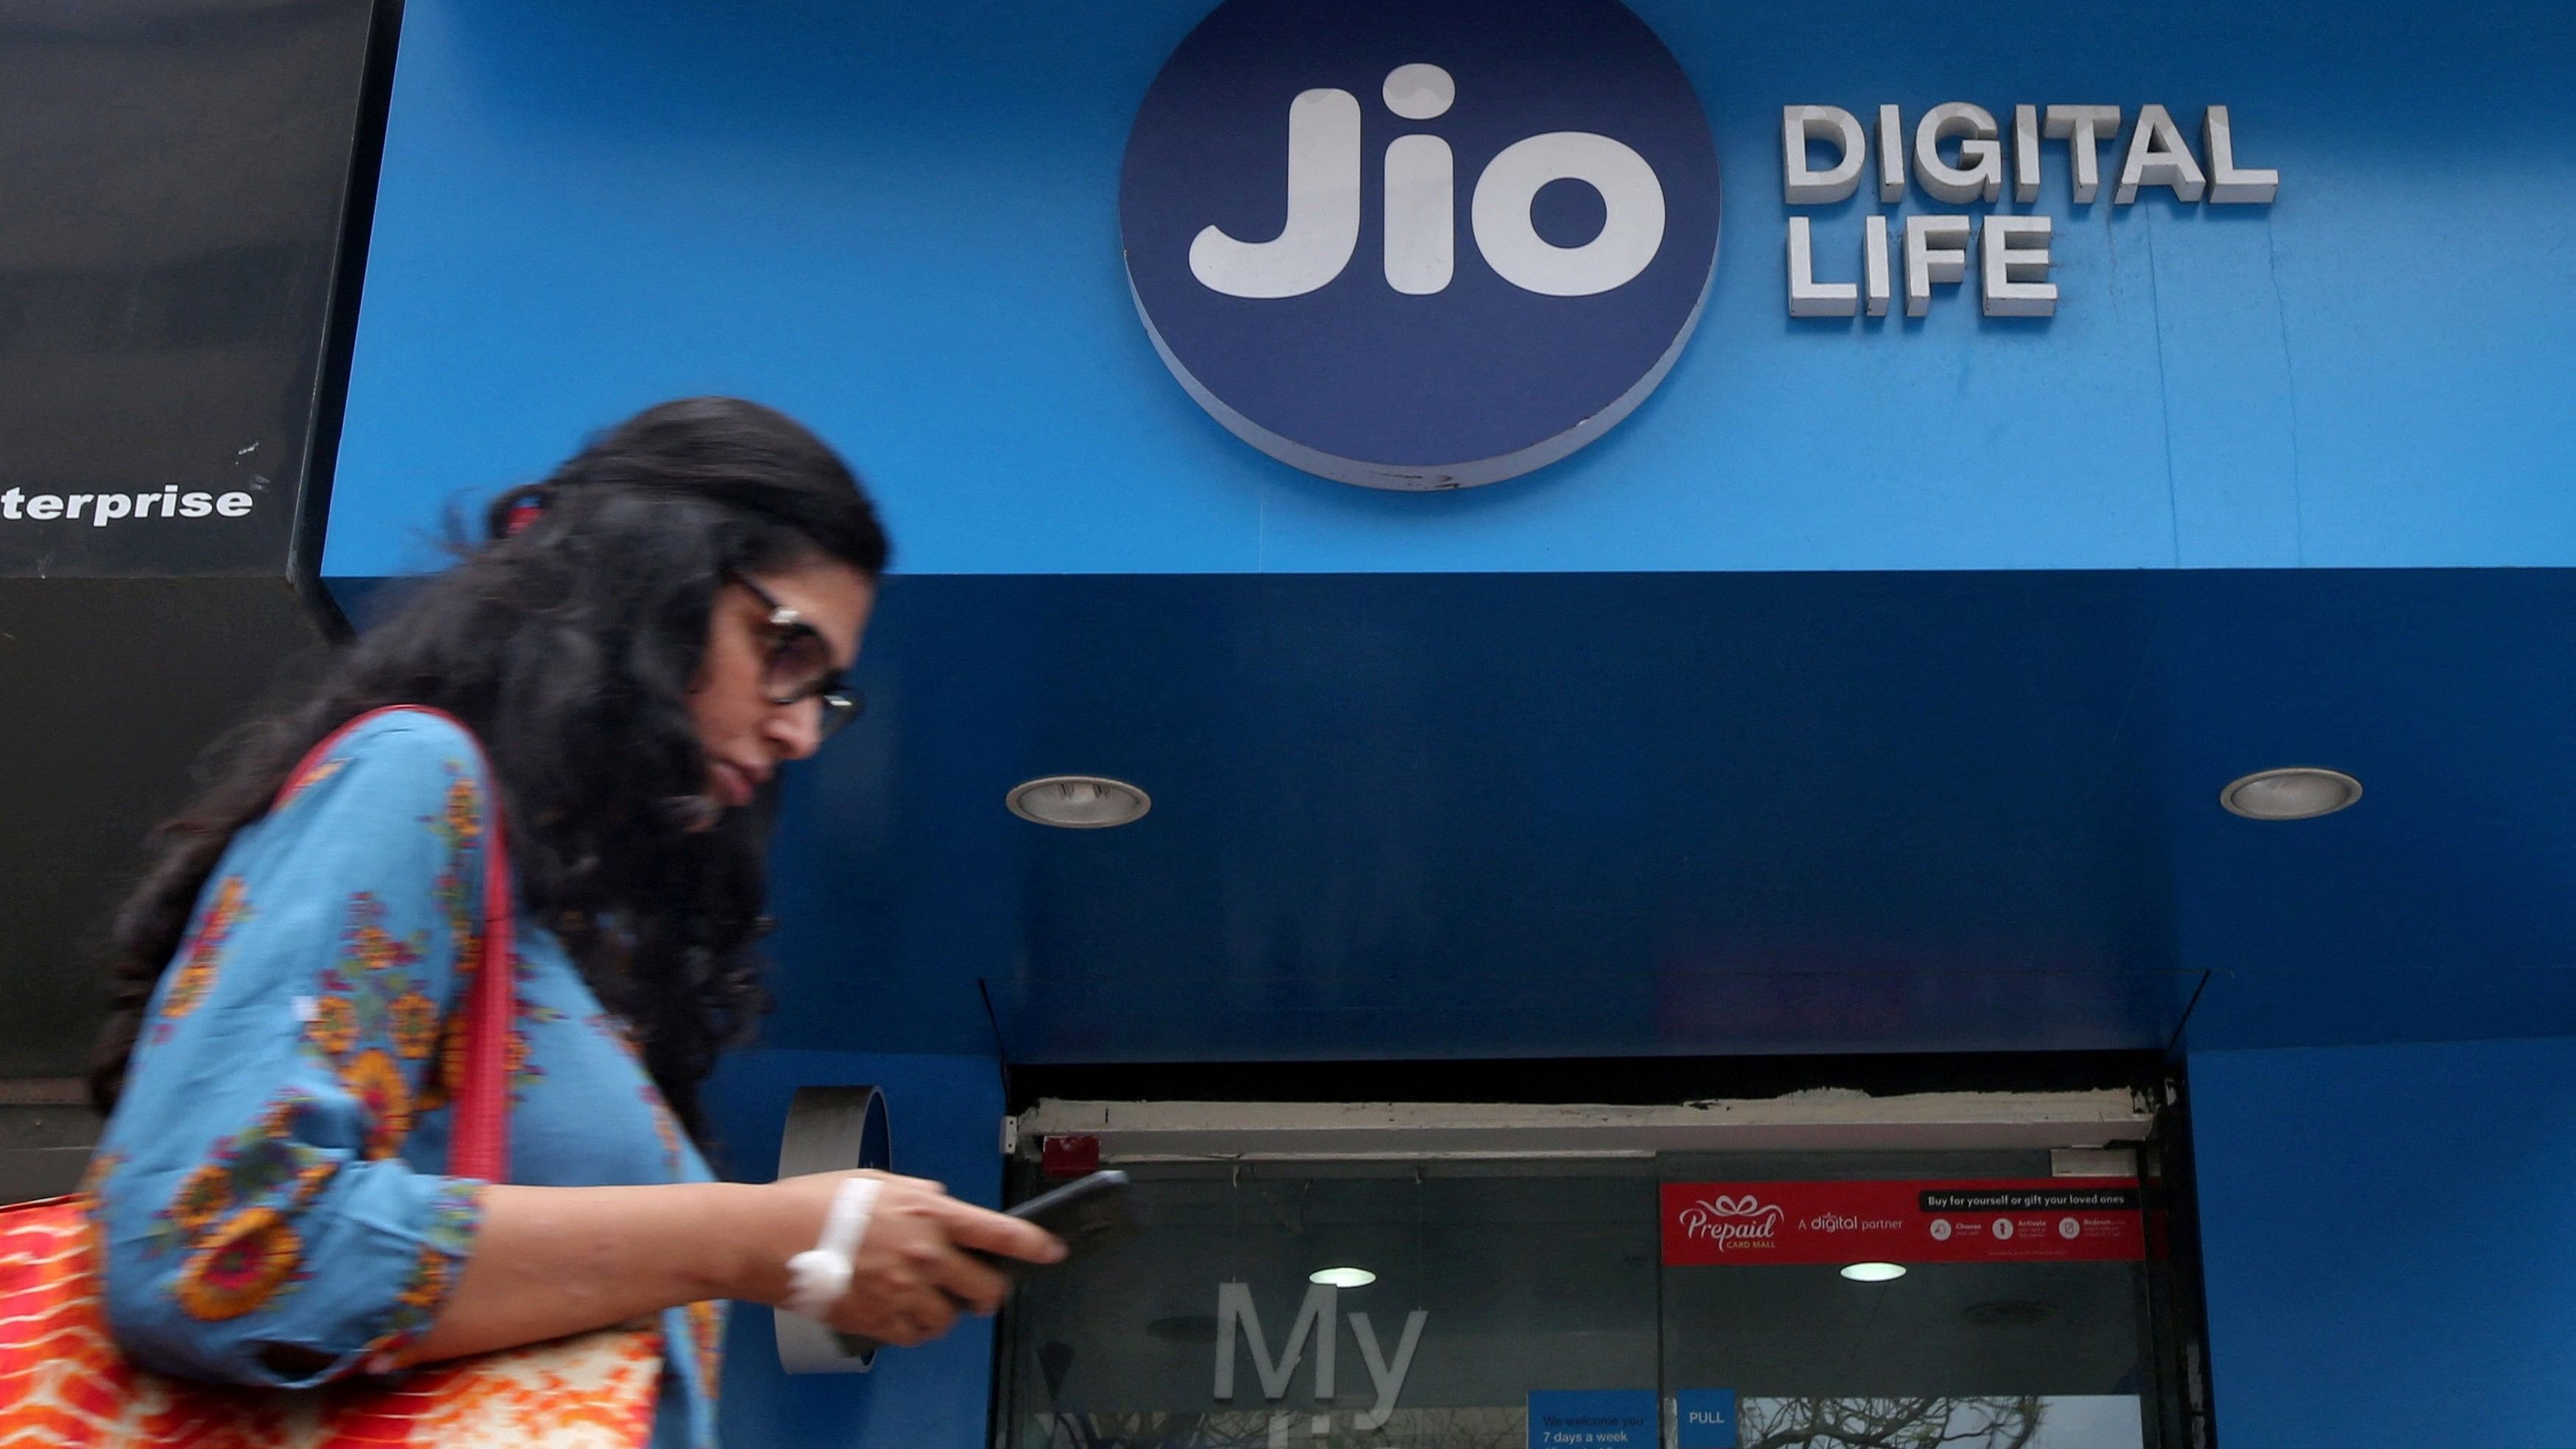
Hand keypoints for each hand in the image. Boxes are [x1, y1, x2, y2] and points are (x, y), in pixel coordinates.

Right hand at [749, 1171, 1064, 1347]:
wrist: (767, 1239)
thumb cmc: (813, 1203)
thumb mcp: (877, 1181)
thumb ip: (920, 1195)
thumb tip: (944, 1204)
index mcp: (929, 1212)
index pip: (1000, 1233)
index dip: (1035, 1246)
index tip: (1053, 1252)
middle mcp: (926, 1254)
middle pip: (987, 1286)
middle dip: (988, 1289)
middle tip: (978, 1289)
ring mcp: (905, 1292)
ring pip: (952, 1317)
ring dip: (946, 1310)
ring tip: (922, 1297)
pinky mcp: (881, 1321)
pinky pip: (918, 1335)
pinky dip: (915, 1327)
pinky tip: (898, 1310)